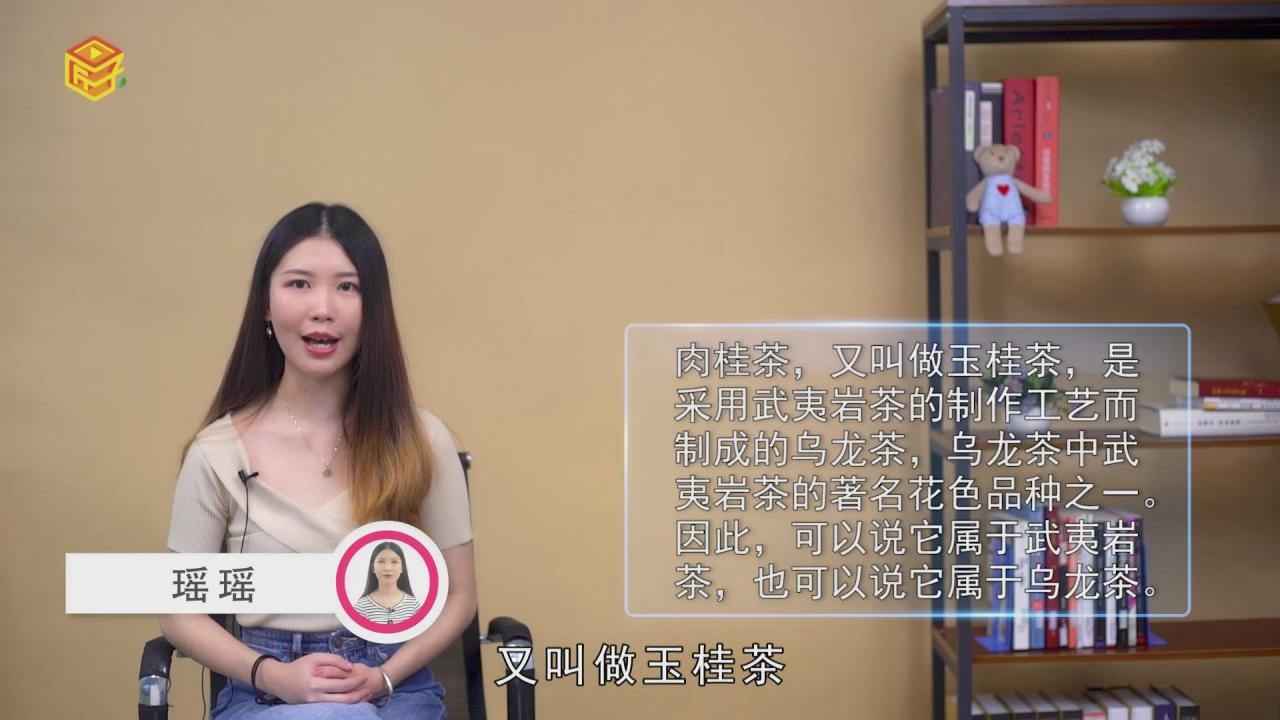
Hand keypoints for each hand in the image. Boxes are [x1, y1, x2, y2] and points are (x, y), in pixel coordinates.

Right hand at [259, 653, 374, 704]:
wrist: (279, 680)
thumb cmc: (298, 667)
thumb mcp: (315, 658)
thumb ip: (334, 660)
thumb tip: (351, 667)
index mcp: (315, 682)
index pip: (341, 684)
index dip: (355, 681)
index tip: (365, 676)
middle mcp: (314, 696)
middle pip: (343, 698)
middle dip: (359, 694)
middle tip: (370, 689)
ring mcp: (313, 704)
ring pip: (339, 705)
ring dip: (355, 701)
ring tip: (366, 696)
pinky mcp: (312, 708)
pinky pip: (332, 707)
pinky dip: (344, 704)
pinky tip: (353, 700)